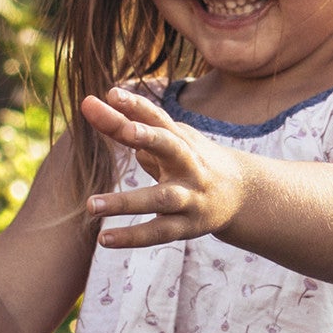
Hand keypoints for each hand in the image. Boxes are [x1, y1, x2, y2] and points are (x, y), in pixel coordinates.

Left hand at [80, 83, 248, 247]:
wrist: (242, 194)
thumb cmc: (192, 161)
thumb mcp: (170, 142)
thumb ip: (135, 131)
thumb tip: (104, 112)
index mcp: (182, 139)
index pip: (158, 118)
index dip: (136, 105)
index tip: (111, 93)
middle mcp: (189, 164)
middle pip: (168, 146)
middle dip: (147, 136)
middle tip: (124, 129)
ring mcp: (190, 196)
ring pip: (159, 198)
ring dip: (125, 202)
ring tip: (90, 205)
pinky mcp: (187, 226)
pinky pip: (158, 232)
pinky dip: (131, 236)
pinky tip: (104, 239)